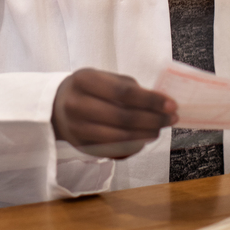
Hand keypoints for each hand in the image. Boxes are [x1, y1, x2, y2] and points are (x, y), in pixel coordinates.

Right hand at [51, 68, 178, 158]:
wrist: (56, 107)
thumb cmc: (89, 89)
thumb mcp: (105, 78)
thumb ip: (131, 88)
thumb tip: (161, 103)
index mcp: (84, 80)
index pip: (123, 92)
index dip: (151, 100)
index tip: (172, 104)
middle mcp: (77, 104)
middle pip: (123, 118)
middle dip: (153, 120)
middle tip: (171, 119)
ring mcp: (77, 128)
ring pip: (119, 138)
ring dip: (145, 136)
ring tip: (159, 130)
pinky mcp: (81, 146)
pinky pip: (112, 151)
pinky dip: (132, 147)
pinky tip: (143, 140)